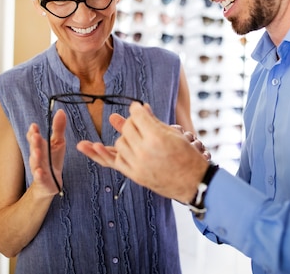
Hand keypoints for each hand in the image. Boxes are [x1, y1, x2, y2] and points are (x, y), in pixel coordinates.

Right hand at [27, 109, 65, 196]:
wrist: (50, 184)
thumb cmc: (53, 160)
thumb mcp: (58, 143)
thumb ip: (58, 128)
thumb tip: (61, 111)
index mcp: (40, 147)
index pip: (33, 138)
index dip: (33, 132)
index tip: (34, 126)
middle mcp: (37, 157)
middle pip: (34, 149)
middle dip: (34, 142)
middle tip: (35, 135)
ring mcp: (39, 169)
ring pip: (35, 163)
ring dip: (35, 157)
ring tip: (37, 152)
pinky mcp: (43, 181)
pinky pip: (40, 178)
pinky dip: (39, 175)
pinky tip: (39, 172)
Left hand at [77, 102, 208, 202]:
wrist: (192, 182)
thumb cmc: (187, 156)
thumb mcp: (174, 134)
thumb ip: (154, 121)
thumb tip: (141, 107)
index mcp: (156, 137)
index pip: (137, 115)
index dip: (136, 109)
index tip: (137, 108)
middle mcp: (144, 150)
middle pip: (127, 128)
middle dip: (131, 122)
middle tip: (138, 122)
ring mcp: (137, 164)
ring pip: (119, 143)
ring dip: (125, 137)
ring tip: (134, 136)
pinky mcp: (134, 175)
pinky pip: (114, 161)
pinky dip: (108, 153)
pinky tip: (97, 146)